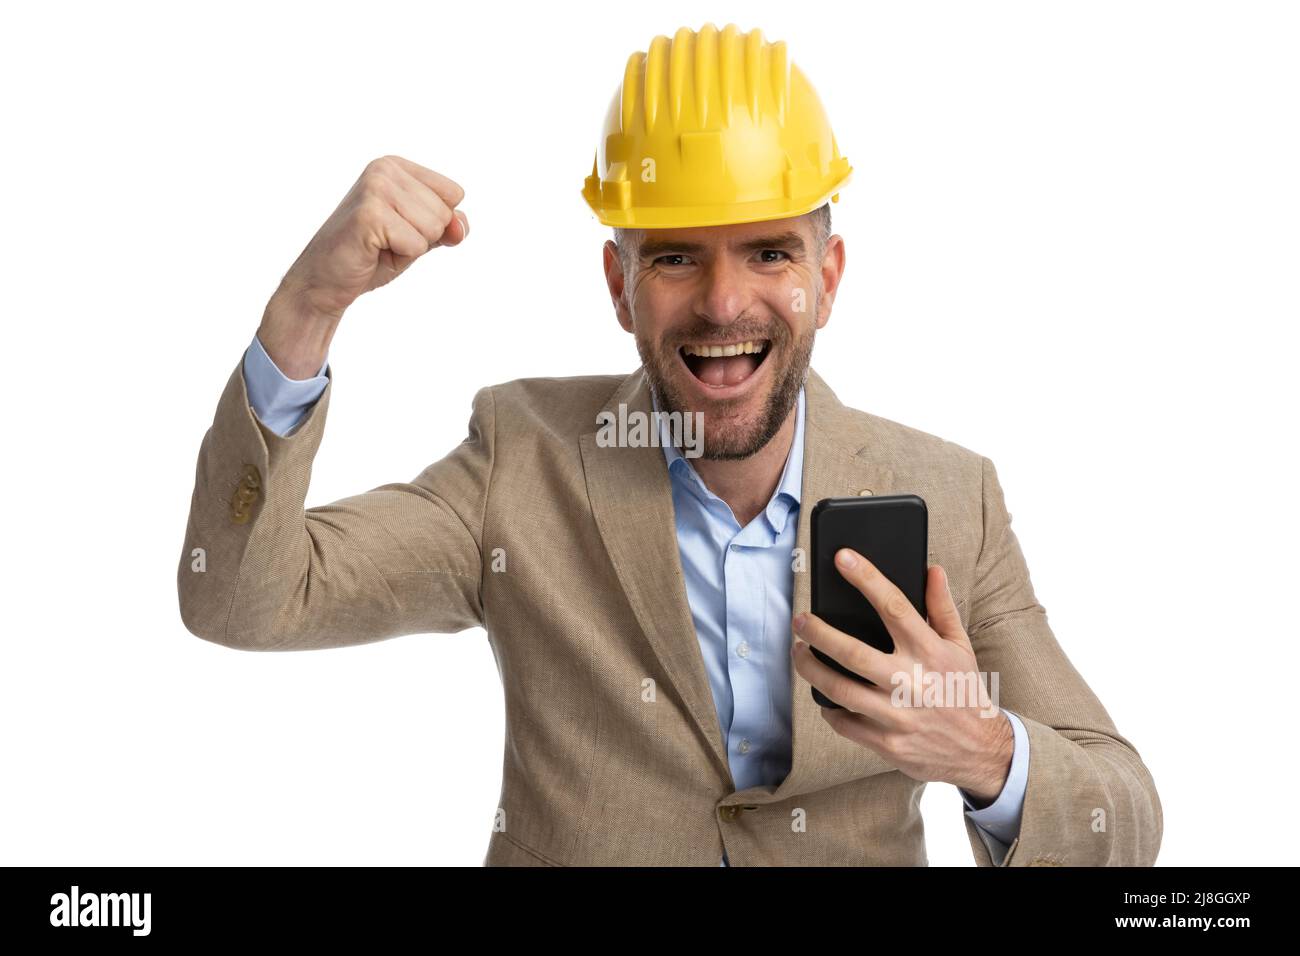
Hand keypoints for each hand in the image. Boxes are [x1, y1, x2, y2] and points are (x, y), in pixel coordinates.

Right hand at [258, 155, 468, 376]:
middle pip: (445, 212)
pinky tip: (372, 251)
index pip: (454, 193)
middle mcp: (384, 169)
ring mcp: (375, 188)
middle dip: (423, 238)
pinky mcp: (369, 214)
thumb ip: (448, 227)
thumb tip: (461, 226)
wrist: (326, 282)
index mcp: (396, 166)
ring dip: (410, 249)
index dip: (436, 223)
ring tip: (380, 246)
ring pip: (434, 228)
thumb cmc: (372, 257)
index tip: (400, 228)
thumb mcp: (419, 238)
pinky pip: (416, 244)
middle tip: (386, 242)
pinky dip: (400, 258)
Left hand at [790, 549, 1012, 801]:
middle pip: (853, 653)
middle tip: (799, 620)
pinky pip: (845, 723)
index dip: (867, 578)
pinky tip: (824, 694)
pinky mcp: (887, 743)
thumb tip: (932, 570)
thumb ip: (942, 607)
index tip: (843, 558)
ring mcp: (898, 715)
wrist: (981, 750)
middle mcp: (912, 682)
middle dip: (818, 633)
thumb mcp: (960, 645)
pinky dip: (829, 708)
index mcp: (930, 652)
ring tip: (798, 653)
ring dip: (811, 670)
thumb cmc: (964, 690)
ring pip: (840, 691)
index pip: (894, 606)